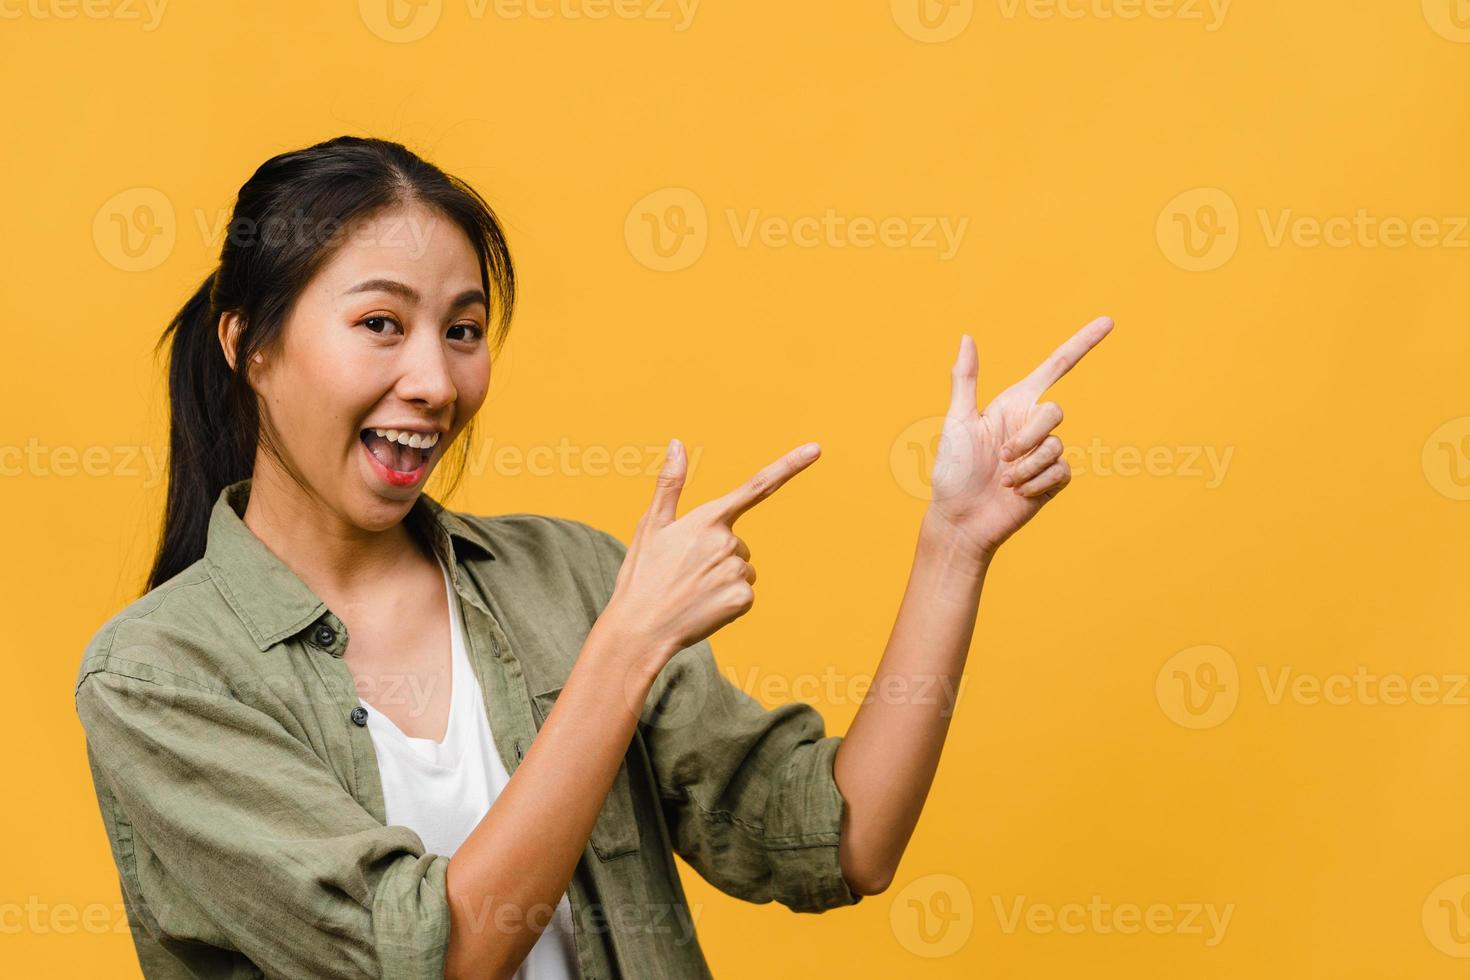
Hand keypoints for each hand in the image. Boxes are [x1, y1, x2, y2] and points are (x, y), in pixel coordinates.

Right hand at [605, 438, 821, 664]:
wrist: (640, 628)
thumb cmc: (643, 575)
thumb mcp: (651, 525)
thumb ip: (670, 483)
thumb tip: (677, 443)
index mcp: (708, 518)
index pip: (757, 486)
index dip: (790, 465)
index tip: (816, 449)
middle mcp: (727, 541)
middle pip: (739, 544)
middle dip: (718, 556)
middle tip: (686, 574)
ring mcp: (737, 571)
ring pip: (743, 569)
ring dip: (723, 579)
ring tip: (692, 591)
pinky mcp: (743, 599)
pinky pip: (745, 594)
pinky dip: (728, 602)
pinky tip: (703, 607)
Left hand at [926, 316, 1113, 561]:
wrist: (961, 520)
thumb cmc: (952, 471)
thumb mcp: (957, 422)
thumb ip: (965, 380)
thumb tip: (966, 336)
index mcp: (1013, 404)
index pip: (1055, 367)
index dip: (1082, 343)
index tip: (1108, 321)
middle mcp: (1032, 425)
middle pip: (1054, 412)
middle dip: (1028, 437)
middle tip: (1000, 458)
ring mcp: (1045, 453)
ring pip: (1055, 446)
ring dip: (1026, 466)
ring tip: (1003, 481)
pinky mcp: (1053, 479)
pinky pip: (1061, 471)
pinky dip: (1036, 483)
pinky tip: (1017, 493)